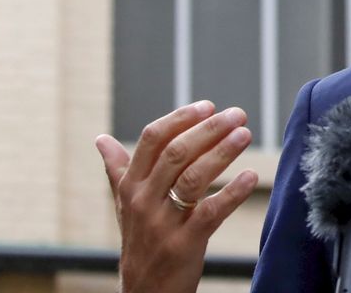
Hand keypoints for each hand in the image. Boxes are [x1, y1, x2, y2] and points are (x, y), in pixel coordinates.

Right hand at [95, 101, 259, 292]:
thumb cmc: (140, 242)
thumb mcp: (123, 206)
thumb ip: (117, 170)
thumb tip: (100, 139)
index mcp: (131, 186)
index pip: (152, 140)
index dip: (181, 119)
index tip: (209, 106)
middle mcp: (143, 201)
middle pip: (176, 153)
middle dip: (209, 129)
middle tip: (238, 114)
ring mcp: (162, 223)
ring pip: (193, 178)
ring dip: (222, 152)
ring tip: (245, 134)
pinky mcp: (184, 244)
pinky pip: (210, 212)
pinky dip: (233, 192)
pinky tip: (250, 176)